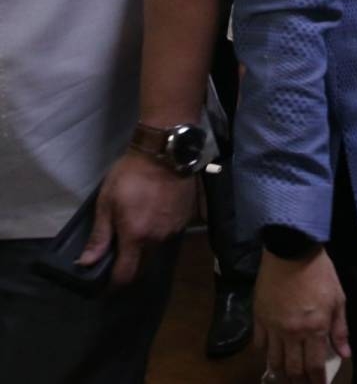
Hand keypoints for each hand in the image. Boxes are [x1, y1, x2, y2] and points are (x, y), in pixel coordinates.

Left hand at [77, 150, 195, 285]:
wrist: (165, 153)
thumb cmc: (130, 176)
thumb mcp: (106, 202)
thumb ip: (99, 236)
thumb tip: (86, 263)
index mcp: (136, 237)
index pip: (126, 274)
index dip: (114, 285)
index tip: (105, 286)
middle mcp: (158, 239)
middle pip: (143, 265)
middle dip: (130, 266)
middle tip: (118, 257)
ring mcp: (174, 229)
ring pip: (157, 249)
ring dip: (145, 247)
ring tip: (137, 229)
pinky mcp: (186, 218)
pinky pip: (169, 234)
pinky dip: (158, 232)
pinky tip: (153, 216)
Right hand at [256, 248, 350, 383]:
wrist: (291, 250)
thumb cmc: (320, 272)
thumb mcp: (338, 297)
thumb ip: (340, 328)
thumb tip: (345, 354)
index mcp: (315, 328)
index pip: (314, 365)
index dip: (316, 381)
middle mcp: (292, 333)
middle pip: (292, 368)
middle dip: (298, 382)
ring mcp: (272, 327)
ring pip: (273, 360)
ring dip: (280, 371)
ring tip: (285, 376)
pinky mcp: (258, 317)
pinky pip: (258, 343)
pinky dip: (263, 352)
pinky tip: (268, 353)